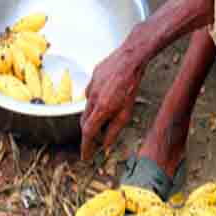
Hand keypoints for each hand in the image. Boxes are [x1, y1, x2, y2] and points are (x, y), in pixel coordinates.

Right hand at [80, 44, 146, 159]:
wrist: (128, 59)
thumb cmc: (131, 86)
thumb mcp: (126, 112)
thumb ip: (114, 129)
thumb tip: (106, 145)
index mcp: (100, 109)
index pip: (88, 133)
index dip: (86, 147)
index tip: (85, 156)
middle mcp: (91, 99)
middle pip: (84, 122)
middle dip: (88, 134)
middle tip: (95, 143)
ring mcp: (89, 88)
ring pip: (87, 108)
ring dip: (93, 117)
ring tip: (105, 118)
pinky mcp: (91, 79)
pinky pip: (90, 94)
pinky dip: (96, 101)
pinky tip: (107, 97)